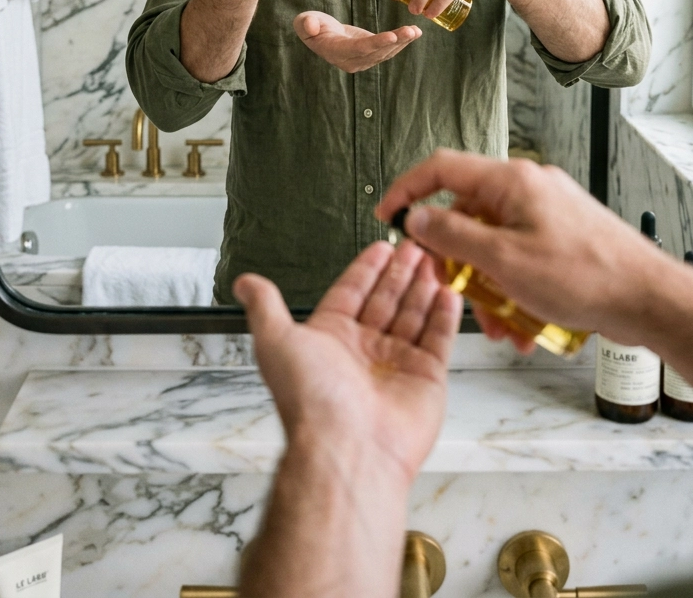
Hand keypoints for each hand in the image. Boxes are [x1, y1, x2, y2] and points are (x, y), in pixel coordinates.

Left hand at [234, 239, 460, 485]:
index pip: (352, 292)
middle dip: (400, 272)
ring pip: (414, 316)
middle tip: (416, 245)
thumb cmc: (310, 399)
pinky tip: (449, 292)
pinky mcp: (426, 380)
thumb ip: (265, 307)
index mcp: (331, 338)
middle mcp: (364, 350)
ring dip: (423, 287)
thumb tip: (244, 283)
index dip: (367, 269)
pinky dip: (445, 316)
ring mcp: (397, 364)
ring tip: (435, 260)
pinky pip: (438, 340)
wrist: (347, 447)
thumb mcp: (276, 341)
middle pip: (386, 300)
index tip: (382, 246)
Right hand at [293, 11, 420, 71]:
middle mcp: (351, 61)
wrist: (321, 35)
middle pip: (376, 52)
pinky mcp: (372, 54)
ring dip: (402, 41)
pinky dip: (402, 41)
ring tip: (416, 30)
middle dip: (395, 41)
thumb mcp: (304, 22)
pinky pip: (388, 49)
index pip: (358, 49)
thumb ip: (306, 24)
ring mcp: (363, 60)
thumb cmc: (312, 26)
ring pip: (385, 52)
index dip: (375, 43)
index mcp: (336, 52)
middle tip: (410, 31)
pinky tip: (415, 32)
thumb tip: (310, 26)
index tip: (391, 36)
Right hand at [376, 149, 665, 348]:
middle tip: (452, 290)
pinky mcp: (562, 237)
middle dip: (456, 260)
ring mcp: (547, 212)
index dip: (407, 190)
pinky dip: (514, 289)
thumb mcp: (503, 260)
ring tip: (500, 325)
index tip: (387, 214)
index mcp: (510, 182)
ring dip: (487, 286)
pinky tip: (524, 325)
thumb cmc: (586, 276)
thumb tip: (417, 219)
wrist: (649, 298)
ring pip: (494, 243)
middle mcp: (528, 188)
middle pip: (467, 213)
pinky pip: (521, 257)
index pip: (441, 169)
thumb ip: (453, 236)